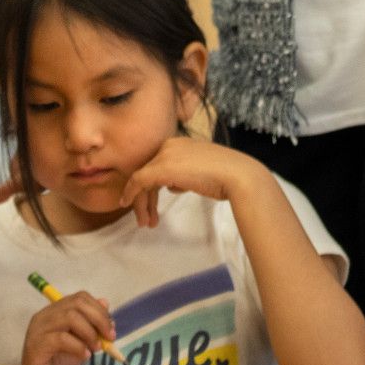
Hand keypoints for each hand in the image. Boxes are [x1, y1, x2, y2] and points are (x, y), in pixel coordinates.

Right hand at [23, 288, 119, 364]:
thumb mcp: (81, 342)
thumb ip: (91, 323)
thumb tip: (105, 302)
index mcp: (54, 312)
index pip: (79, 298)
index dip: (99, 310)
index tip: (111, 329)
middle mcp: (44, 316)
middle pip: (76, 304)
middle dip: (98, 319)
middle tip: (109, 338)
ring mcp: (37, 329)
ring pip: (69, 317)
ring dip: (89, 332)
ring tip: (97, 349)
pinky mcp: (35, 345)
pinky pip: (61, 338)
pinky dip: (78, 346)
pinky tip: (85, 356)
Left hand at [120, 137, 268, 228]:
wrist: (238, 176)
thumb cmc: (227, 178)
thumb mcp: (201, 173)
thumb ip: (184, 176)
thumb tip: (171, 185)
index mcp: (181, 142)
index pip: (159, 164)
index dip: (152, 187)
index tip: (152, 205)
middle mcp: (170, 144)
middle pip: (149, 171)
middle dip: (145, 196)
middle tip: (146, 218)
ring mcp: (166, 154)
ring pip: (142, 177)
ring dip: (140, 201)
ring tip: (144, 222)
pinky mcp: (162, 167)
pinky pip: (139, 180)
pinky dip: (131, 193)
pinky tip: (127, 205)